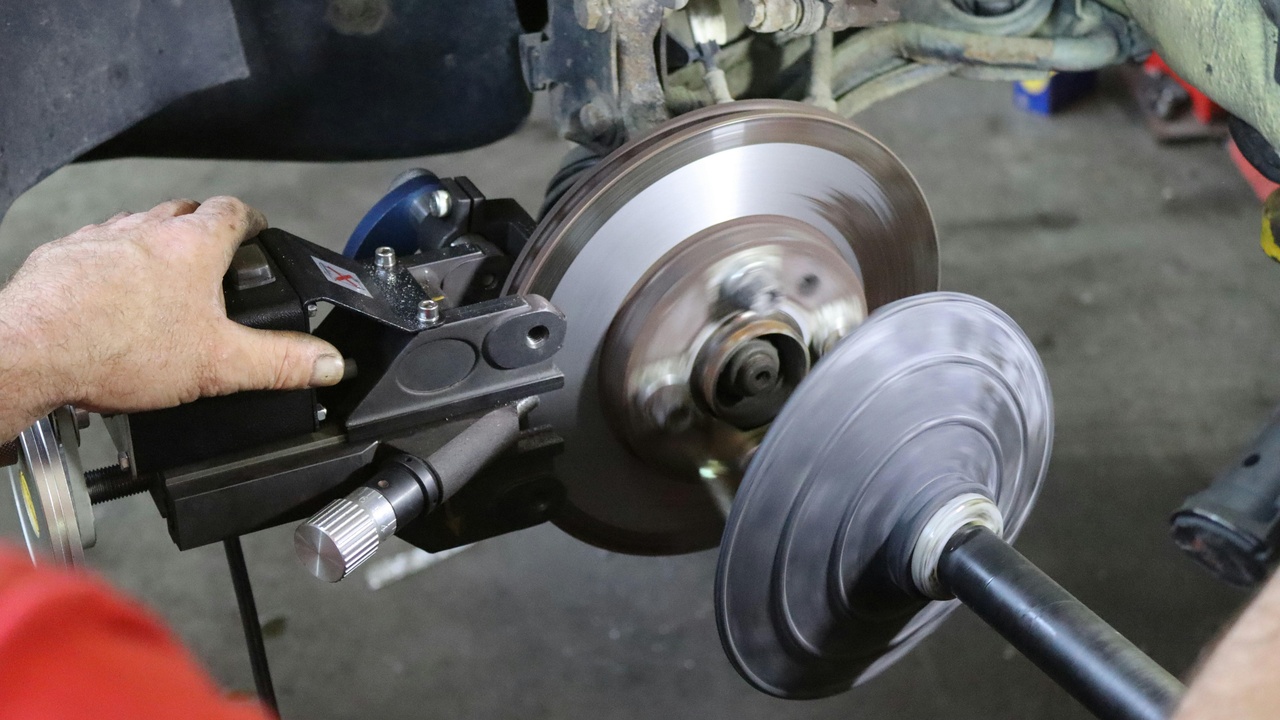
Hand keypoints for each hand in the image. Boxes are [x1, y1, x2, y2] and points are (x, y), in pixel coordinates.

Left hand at [0, 197, 342, 437]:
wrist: (30, 353)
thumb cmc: (118, 350)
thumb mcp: (220, 365)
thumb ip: (281, 361)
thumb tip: (328, 361)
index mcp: (191, 245)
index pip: (233, 210)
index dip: (252, 220)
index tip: (258, 230)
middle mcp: (144, 229)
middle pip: (183, 212)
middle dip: (202, 230)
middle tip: (215, 259)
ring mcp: (98, 239)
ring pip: (136, 228)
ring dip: (153, 246)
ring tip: (163, 285)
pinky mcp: (60, 258)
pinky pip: (94, 250)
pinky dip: (109, 267)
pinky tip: (109, 303)